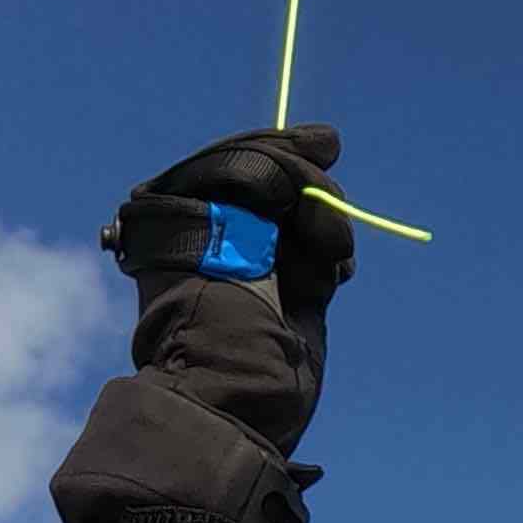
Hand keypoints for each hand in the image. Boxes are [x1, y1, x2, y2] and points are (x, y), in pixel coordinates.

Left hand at [103, 125, 356, 321]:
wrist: (231, 382)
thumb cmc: (210, 297)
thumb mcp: (220, 213)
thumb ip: (259, 166)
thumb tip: (326, 140)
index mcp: (187, 205)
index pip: (248, 155)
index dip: (286, 147)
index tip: (325, 145)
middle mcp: (226, 228)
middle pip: (288, 181)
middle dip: (310, 193)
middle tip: (315, 224)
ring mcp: (264, 259)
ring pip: (316, 214)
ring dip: (327, 229)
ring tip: (318, 266)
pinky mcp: (299, 289)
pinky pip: (330, 253)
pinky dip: (335, 259)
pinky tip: (329, 277)